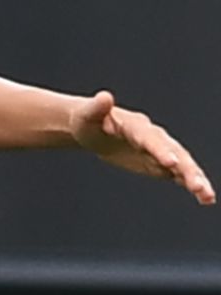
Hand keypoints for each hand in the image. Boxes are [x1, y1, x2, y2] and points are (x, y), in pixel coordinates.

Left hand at [68, 92, 213, 201]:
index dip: (160, 151)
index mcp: (136, 126)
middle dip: (185, 169)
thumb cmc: (88, 121)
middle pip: (174, 153)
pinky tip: (205, 199)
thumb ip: (96, 108)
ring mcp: (160, 150)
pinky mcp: (160, 163)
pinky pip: (179, 174)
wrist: (95, 128)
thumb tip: (104, 96)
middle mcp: (154, 137)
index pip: (150, 140)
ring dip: (195, 179)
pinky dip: (191, 185)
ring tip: (207, 196)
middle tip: (197, 186)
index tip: (171, 163)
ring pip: (182, 164)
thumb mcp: (87, 115)